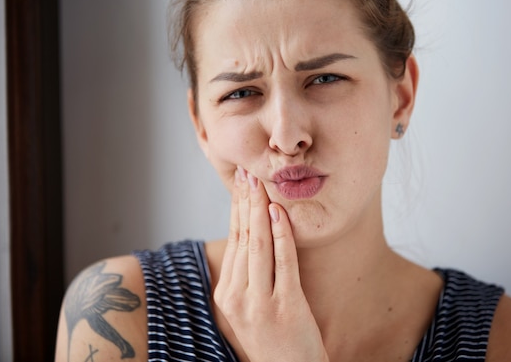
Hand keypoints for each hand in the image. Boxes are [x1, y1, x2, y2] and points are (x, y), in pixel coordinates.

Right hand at [213, 166, 328, 361]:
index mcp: (226, 295)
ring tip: (262, 184)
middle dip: (246, 202)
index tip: (240, 183)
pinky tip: (279, 213)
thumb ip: (248, 275)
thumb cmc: (274, 338)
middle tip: (249, 173)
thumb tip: (253, 232)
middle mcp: (236, 298)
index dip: (236, 209)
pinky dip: (281, 234)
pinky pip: (283, 262)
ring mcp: (259, 303)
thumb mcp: (250, 307)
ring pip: (258, 246)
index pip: (232, 241)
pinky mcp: (285, 307)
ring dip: (260, 210)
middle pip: (242, 239)